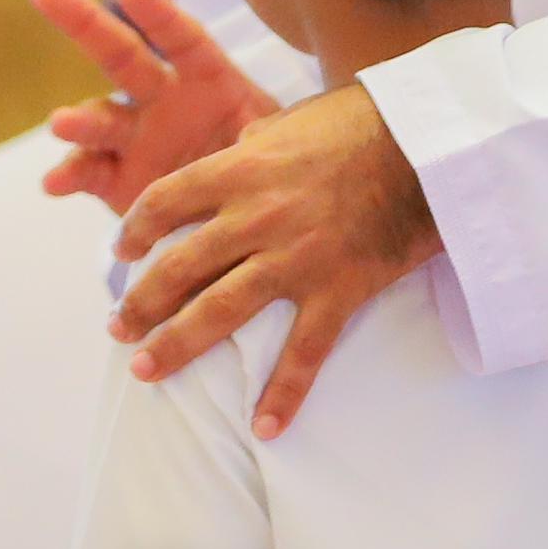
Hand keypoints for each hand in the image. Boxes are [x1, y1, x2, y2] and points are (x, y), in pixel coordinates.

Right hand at [32, 0, 276, 216]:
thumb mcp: (279, 144)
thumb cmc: (268, 167)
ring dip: (80, 120)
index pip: (183, 38)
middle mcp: (163, 99)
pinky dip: (70, 175)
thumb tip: (251, 141)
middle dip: (83, 21)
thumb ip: (264, 138)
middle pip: (121, 54)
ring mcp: (135, 138)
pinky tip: (55, 182)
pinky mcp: (116, 178)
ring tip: (60, 124)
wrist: (247, 216)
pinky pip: (88, 171)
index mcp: (208, 79)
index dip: (158, 14)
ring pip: (101, 118)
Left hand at [108, 83, 440, 437]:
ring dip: (176, 345)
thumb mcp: (291, 120)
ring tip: (145, 371)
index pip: (165, 202)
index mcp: (240, 170)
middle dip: (141, 303)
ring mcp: (295, 259)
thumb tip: (234, 154)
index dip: (135, 230)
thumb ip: (253, 146)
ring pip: (220, 311)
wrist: (429, 145)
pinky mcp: (337, 290)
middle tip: (117, 330)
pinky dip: (284, 394)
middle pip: (179, 267)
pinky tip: (265, 427)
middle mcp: (255, 217)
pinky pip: (304, 353)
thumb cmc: (363, 123)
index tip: (122, 253)